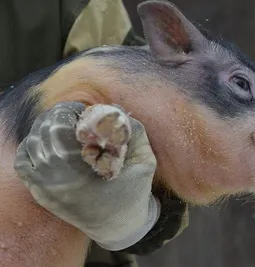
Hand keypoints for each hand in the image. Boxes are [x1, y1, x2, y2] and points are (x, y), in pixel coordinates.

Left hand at [14, 102, 159, 250]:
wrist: (117, 227)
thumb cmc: (133, 193)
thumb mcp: (144, 161)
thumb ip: (134, 132)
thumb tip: (115, 110)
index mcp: (83, 166)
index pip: (62, 123)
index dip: (72, 110)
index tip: (84, 111)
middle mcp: (57, 175)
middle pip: (45, 129)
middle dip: (59, 116)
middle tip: (75, 117)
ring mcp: (45, 185)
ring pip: (32, 142)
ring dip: (46, 129)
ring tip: (63, 128)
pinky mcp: (40, 193)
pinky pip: (22, 162)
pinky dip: (30, 147)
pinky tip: (47, 144)